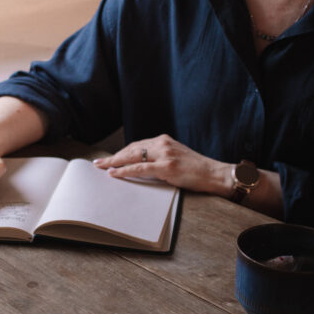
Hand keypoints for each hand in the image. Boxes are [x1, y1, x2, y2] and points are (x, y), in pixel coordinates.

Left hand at [93, 134, 231, 195]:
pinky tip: (113, 173)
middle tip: (98, 163)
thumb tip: (141, 165)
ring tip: (101, 168)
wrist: (214, 173)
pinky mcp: (166, 166)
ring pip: (132, 157)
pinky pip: (139, 168)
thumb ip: (159, 158)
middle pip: (131, 149)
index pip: (136, 145)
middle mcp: (162, 144)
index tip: (110, 158)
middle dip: (113, 157)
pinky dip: (124, 171)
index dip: (121, 152)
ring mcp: (164, 154)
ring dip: (114, 163)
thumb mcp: (176, 157)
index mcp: (164, 140)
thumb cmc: (196, 169)